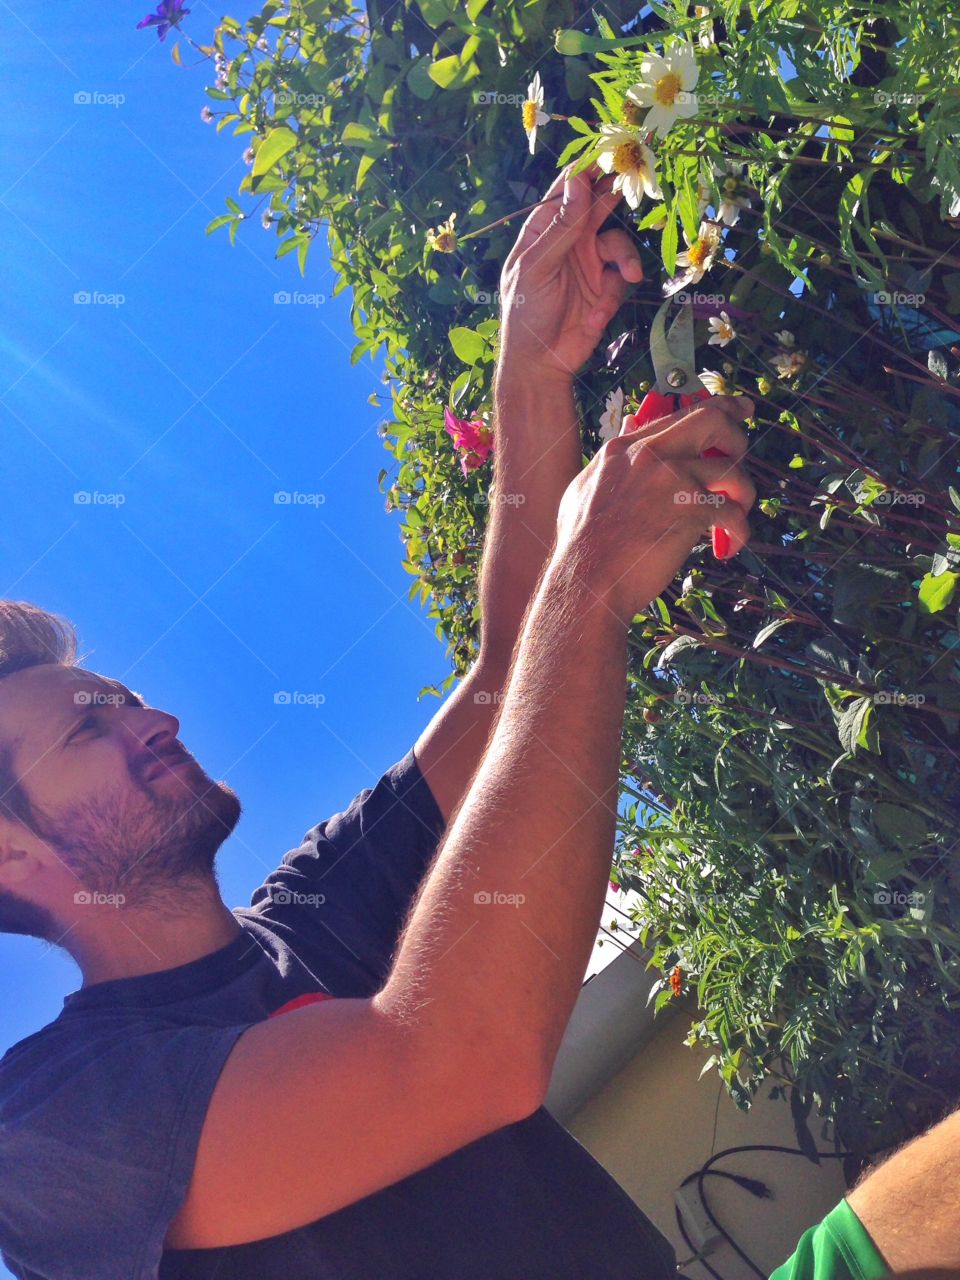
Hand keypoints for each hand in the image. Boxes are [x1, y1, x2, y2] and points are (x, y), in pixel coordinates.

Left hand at [497, 162, 643, 384]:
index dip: (589, 169)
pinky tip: (595, 316)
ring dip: (625, 260)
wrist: (540, 365)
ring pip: (618, 245)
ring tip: (628, 276)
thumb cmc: (526, 313)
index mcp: (543, 230)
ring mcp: (588, 264)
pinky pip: (620, 279)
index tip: (613, 152)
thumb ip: (561, 227)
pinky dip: (612, 296)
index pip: (568, 190)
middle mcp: (568, 241)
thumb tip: (578, 182)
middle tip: (640, 180)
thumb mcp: (538, 268)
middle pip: (599, 207)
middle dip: (618, 196)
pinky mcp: (604, 290)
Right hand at [553, 396, 756, 622]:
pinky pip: (734, 512)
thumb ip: (613, 457)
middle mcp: (650, 454)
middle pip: (713, 420)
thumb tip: (629, 423)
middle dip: (737, 437)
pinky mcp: (690, 510)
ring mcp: (671, 479)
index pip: (680, 414)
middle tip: (740, 459)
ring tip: (734, 518)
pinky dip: (738, 531)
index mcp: (624, 448)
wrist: (586, 581)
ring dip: (743, 495)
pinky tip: (727, 545)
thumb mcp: (585, 489)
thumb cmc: (582, 546)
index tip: (739, 411)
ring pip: (732, 471)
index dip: (718, 408)